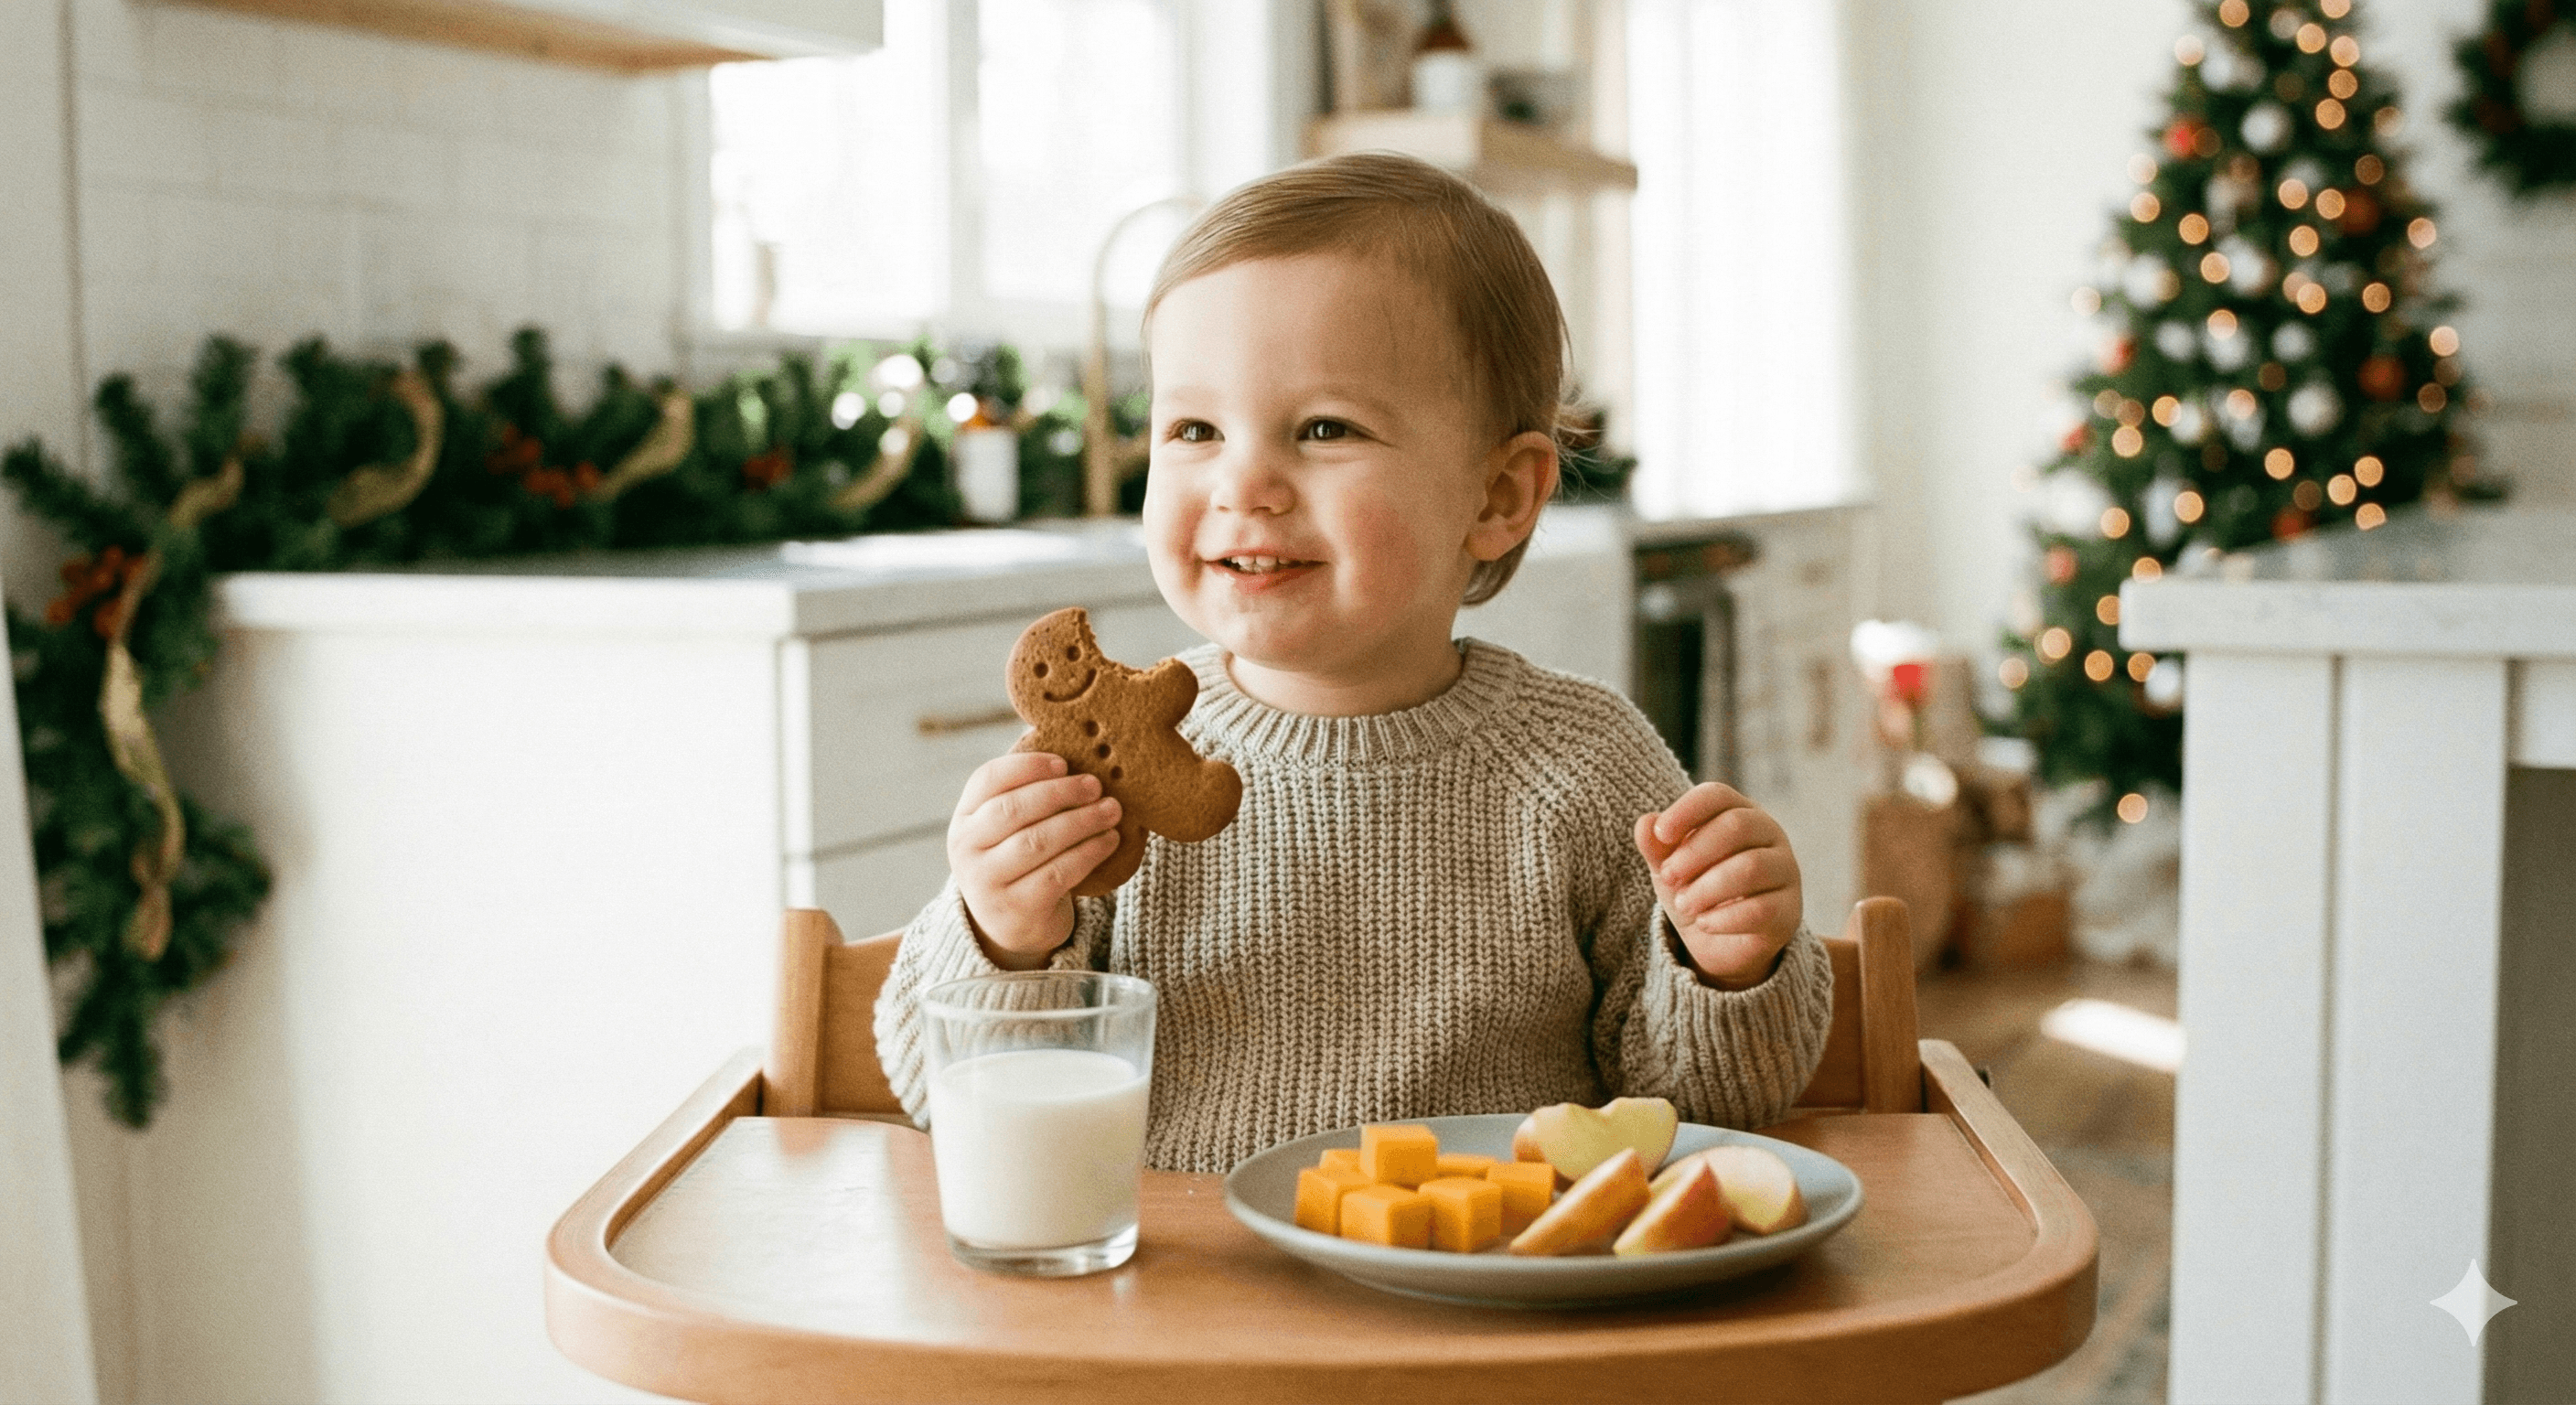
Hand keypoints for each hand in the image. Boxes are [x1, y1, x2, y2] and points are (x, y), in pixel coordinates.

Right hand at [949, 751, 1122, 970]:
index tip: (1064, 762)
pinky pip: (1057, 874)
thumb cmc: (1019, 862)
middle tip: (1096, 785)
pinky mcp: (1016, 909)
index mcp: (964, 819)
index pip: (988, 779)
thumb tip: (1072, 747)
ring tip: (1112, 810)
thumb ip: (1027, 795)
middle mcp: (966, 850)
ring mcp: (987, 883)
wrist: (1012, 927)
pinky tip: (1109, 840)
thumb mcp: (1009, 830)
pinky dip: (1088, 853)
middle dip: (1060, 793)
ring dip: (1081, 821)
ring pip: (1037, 842)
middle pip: (1013, 809)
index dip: (1027, 766)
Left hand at [1634, 783, 1802, 989]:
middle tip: (1668, 877)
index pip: (1717, 795)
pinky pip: (1761, 908)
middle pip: (1736, 826)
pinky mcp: (1789, 909)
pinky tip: (1704, 923)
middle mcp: (1769, 834)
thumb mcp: (1669, 868)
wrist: (1720, 943)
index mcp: (1739, 812)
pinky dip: (1724, 918)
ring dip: (1706, 888)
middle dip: (1694, 852)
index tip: (1661, 833)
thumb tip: (1645, 823)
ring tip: (1683, 904)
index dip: (1687, 809)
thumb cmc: (1696, 890)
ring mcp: (1785, 870)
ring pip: (1750, 867)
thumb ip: (1656, 847)